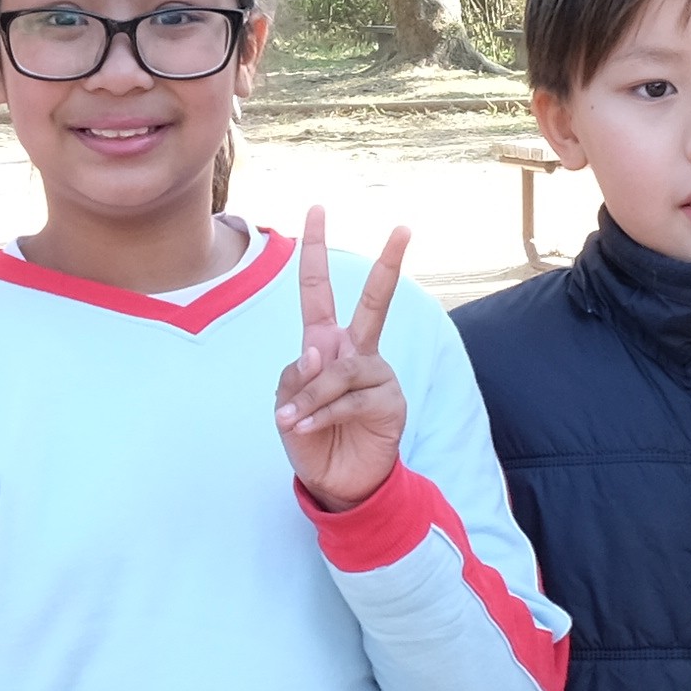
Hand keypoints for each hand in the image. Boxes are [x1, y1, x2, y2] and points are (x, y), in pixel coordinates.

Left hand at [273, 211, 413, 512]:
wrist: (336, 480)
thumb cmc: (309, 435)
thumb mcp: (286, 403)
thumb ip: (296, 376)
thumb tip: (319, 353)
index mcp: (326, 342)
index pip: (317, 289)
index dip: (314, 250)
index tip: (316, 209)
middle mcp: (355, 350)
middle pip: (373, 301)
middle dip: (389, 265)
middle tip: (404, 228)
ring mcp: (376, 374)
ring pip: (339, 369)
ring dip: (311, 395)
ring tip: (292, 420)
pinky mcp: (389, 401)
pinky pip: (349, 398)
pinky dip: (321, 413)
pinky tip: (305, 427)